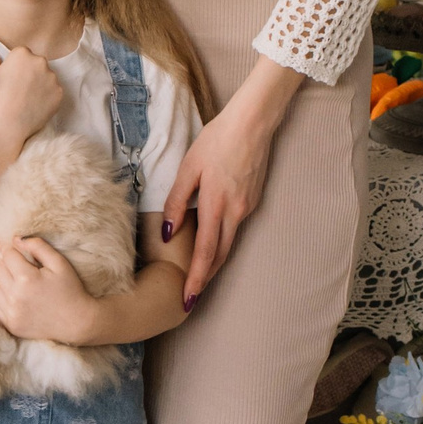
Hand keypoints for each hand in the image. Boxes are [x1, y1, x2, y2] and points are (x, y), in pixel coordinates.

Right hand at [0, 43, 63, 167]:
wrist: (6, 127)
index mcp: (22, 54)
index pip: (22, 54)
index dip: (15, 67)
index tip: (10, 79)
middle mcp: (40, 61)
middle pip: (36, 63)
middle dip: (30, 73)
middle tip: (17, 90)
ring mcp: (52, 77)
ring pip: (46, 77)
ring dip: (40, 84)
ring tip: (26, 100)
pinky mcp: (59, 93)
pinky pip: (54, 91)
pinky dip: (47, 97)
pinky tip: (34, 106)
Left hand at [0, 234, 93, 343]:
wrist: (76, 323)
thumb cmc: (70, 290)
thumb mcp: (59, 263)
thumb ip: (38, 247)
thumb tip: (16, 239)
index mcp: (27, 279)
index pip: (8, 255)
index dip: (8, 247)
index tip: (10, 244)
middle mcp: (15, 296)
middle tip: (4, 254)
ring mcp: (12, 313)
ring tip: (3, 268)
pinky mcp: (11, 324)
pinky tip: (2, 285)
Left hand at [162, 61, 301, 303]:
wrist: (253, 123)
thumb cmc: (217, 140)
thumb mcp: (190, 167)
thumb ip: (177, 201)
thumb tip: (169, 233)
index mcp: (218, 206)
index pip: (205, 253)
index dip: (196, 279)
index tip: (187, 300)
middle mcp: (236, 212)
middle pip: (220, 256)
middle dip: (205, 279)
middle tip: (191, 299)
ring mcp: (248, 207)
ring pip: (229, 243)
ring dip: (214, 262)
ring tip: (198, 277)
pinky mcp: (253, 199)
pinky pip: (235, 226)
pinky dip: (222, 240)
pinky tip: (211, 242)